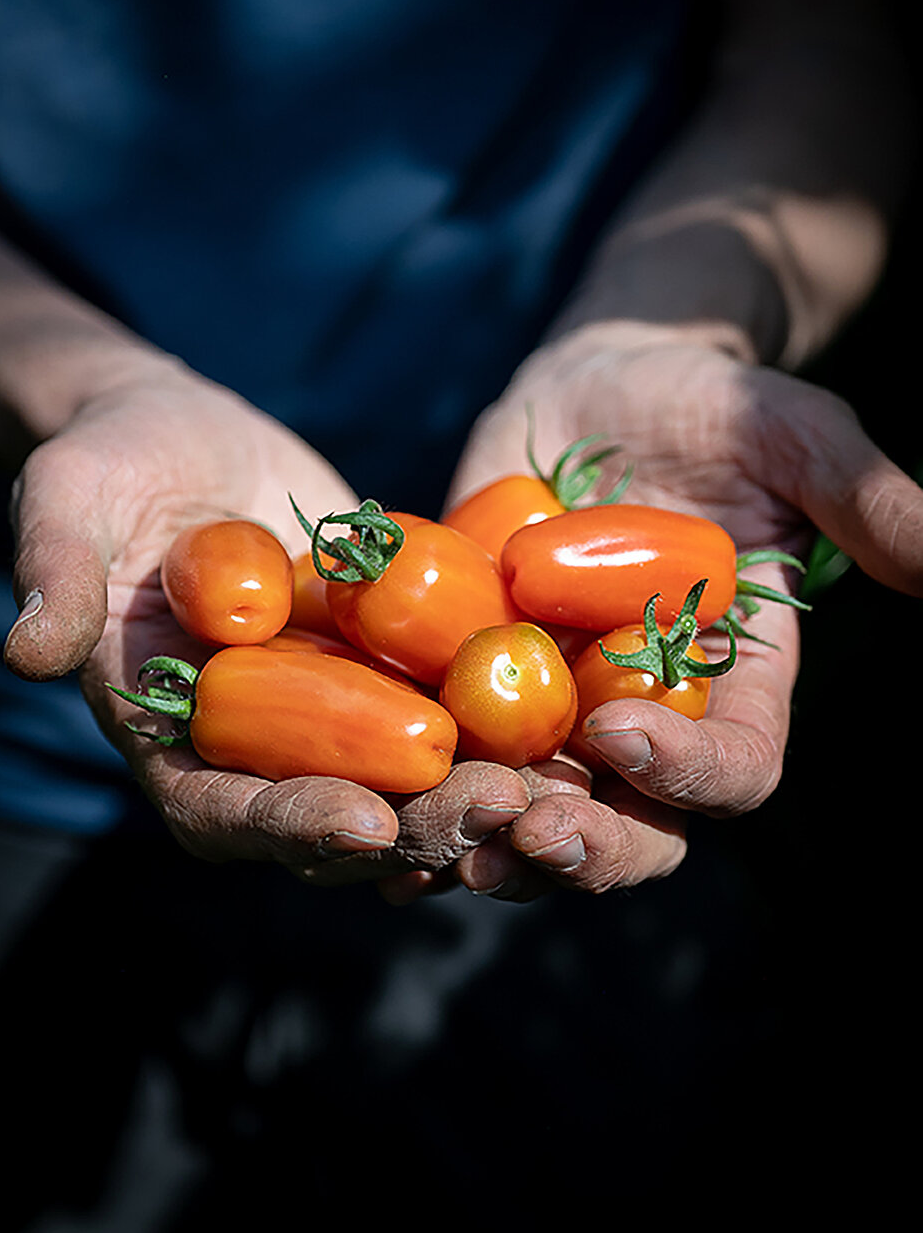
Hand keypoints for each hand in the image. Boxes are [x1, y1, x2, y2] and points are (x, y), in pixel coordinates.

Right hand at [2, 361, 530, 882]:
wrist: (183, 435)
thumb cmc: (109, 470)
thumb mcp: (69, 505)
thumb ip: (56, 576)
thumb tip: (24, 648)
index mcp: (174, 745)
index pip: (223, 814)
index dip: (288, 827)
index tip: (364, 822)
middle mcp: (261, 753)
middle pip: (338, 820)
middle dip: (416, 826)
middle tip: (493, 809)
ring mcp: (333, 719)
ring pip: (411, 783)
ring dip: (479, 792)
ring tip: (552, 781)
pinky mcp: (391, 673)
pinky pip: (451, 710)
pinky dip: (508, 723)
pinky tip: (577, 721)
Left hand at [396, 321, 922, 901]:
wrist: (601, 383)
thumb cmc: (711, 402)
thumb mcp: (794, 434)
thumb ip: (864, 498)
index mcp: (735, 688)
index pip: (735, 774)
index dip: (687, 776)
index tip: (618, 734)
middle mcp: (650, 722)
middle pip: (634, 830)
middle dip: (583, 848)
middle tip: (523, 831)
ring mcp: (557, 713)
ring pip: (533, 818)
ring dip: (486, 840)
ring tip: (433, 834)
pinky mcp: (473, 687)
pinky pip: (447, 761)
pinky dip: (413, 796)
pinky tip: (369, 809)